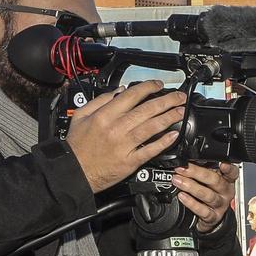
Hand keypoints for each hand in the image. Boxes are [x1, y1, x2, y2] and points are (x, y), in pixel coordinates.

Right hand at [65, 81, 187, 192]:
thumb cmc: (77, 145)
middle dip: (166, 101)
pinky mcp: (130, 161)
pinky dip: (163, 142)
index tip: (159, 85)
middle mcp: (116, 128)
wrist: (75, 171)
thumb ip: (100, 101)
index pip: (131, 96)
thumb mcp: (81, 116)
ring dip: (169, 118)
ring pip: (151, 127)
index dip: (148, 88)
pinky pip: (150, 150)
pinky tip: (174, 135)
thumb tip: (119, 91)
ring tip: (181, 112)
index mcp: (104, 115)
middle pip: (146, 110)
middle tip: (179, 97)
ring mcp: (125, 145)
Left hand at [172, 162, 238, 233]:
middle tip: (182, 169)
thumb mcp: (208, 179)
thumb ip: (204, 169)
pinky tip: (182, 196)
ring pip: (209, 195)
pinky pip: (203, 211)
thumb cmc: (207, 192)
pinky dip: (191, 203)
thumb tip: (187, 158)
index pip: (232, 172)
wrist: (209, 217)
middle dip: (197, 173)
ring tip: (178, 181)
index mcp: (226, 180)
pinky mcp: (213, 217)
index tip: (222, 164)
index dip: (228, 168)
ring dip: (191, 187)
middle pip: (216, 181)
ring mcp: (220, 205)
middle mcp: (225, 192)